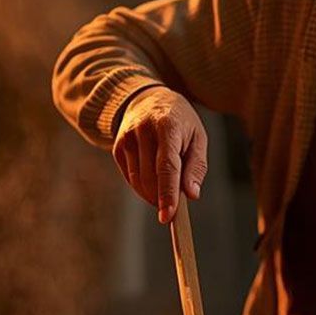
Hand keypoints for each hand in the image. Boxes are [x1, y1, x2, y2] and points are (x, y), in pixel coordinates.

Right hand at [112, 85, 208, 223]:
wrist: (147, 99)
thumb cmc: (179, 121)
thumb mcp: (197, 136)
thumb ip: (196, 166)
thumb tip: (191, 194)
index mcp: (168, 126)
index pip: (167, 166)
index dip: (168, 193)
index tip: (167, 215)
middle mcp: (143, 130)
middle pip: (150, 177)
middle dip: (162, 197)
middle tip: (174, 206)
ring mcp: (127, 138)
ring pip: (138, 180)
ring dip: (152, 195)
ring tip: (165, 192)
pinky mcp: (117, 147)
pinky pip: (129, 177)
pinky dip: (142, 187)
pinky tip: (153, 182)